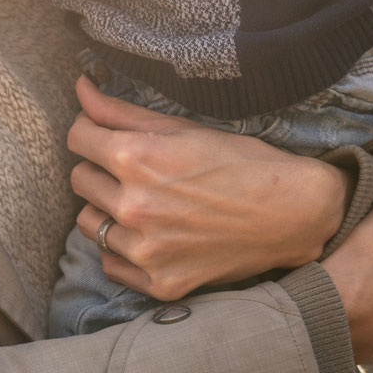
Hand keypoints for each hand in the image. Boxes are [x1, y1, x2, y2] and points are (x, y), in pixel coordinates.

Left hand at [69, 74, 348, 298]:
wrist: (294, 214)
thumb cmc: (242, 163)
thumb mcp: (183, 128)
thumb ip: (121, 112)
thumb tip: (80, 89)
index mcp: (136, 158)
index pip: (77, 138)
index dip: (92, 132)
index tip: (108, 136)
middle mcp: (133, 206)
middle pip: (80, 180)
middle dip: (101, 170)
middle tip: (138, 171)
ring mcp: (146, 250)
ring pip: (89, 224)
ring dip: (107, 211)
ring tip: (144, 204)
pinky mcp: (159, 283)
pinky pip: (110, 262)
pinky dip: (123, 250)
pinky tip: (153, 235)